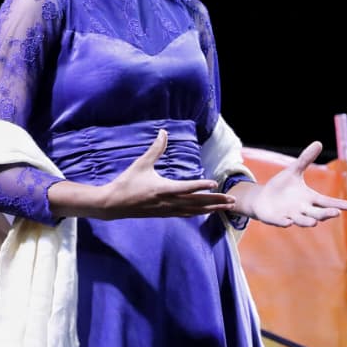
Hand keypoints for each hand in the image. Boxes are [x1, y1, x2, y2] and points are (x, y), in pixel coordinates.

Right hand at [53, 129, 234, 219]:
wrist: (114, 204)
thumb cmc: (127, 183)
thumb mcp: (141, 164)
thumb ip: (155, 149)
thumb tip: (163, 132)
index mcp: (163, 189)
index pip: (187, 188)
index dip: (201, 185)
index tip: (215, 184)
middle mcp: (168, 202)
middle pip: (197, 203)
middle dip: (215, 201)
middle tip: (232, 200)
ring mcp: (167, 210)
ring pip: (194, 211)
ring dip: (211, 209)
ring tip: (225, 207)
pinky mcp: (164, 214)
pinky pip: (186, 214)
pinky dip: (198, 212)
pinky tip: (205, 212)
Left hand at [243, 141, 346, 226]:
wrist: (262, 198)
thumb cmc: (281, 186)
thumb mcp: (294, 171)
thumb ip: (306, 159)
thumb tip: (318, 143)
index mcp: (310, 198)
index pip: (327, 202)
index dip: (340, 204)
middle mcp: (303, 209)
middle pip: (318, 213)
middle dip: (326, 214)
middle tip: (336, 213)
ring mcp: (290, 215)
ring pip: (302, 220)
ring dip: (307, 221)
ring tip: (314, 222)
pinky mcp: (276, 219)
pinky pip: (281, 222)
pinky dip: (285, 223)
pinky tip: (288, 222)